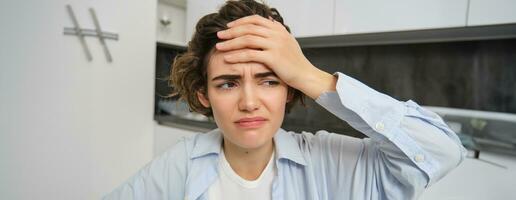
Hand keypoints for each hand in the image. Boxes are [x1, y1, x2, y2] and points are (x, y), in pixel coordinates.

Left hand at [215, 15, 335, 98]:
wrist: (305, 75)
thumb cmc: (296, 62)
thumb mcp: (288, 42)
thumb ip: (278, 31)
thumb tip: (269, 21)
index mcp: (278, 29)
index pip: (255, 19)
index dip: (240, 22)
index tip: (229, 27)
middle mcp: (277, 34)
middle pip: (248, 28)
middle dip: (231, 31)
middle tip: (220, 36)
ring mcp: (275, 45)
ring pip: (247, 39)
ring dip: (231, 42)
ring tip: (220, 47)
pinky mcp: (273, 57)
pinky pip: (250, 54)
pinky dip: (236, 55)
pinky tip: (228, 58)